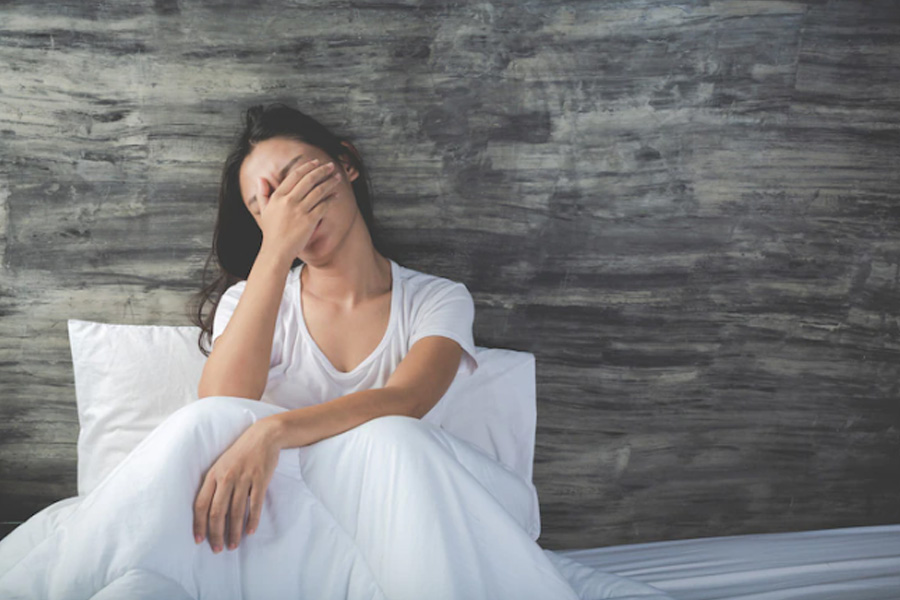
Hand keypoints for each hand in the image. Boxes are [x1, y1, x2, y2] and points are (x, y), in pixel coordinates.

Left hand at [193, 418, 281, 552]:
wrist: (263, 436)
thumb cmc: (240, 453)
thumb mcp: (221, 465)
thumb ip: (214, 485)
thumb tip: (208, 512)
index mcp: (213, 475)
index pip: (201, 504)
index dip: (199, 524)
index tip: (199, 540)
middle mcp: (226, 477)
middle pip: (217, 512)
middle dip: (216, 534)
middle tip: (217, 548)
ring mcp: (243, 478)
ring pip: (236, 511)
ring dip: (234, 531)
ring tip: (233, 544)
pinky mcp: (260, 479)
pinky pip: (254, 504)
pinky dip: (252, 520)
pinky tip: (250, 531)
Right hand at [256, 158, 340, 260]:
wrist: (277, 251)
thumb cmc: (271, 231)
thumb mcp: (264, 210)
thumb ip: (263, 193)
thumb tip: (260, 178)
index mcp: (278, 196)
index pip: (295, 176)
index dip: (307, 167)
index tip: (316, 162)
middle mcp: (289, 201)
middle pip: (309, 179)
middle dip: (322, 170)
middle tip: (330, 166)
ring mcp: (299, 210)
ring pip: (318, 191)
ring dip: (329, 182)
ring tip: (337, 177)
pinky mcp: (309, 220)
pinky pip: (323, 205)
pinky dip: (331, 198)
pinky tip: (336, 195)